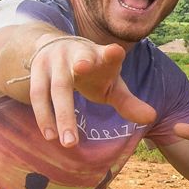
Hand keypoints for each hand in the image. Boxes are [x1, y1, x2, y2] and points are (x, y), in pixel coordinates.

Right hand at [30, 37, 155, 146]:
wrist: (57, 46)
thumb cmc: (93, 71)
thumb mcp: (111, 84)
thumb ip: (128, 102)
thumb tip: (151, 118)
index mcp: (101, 55)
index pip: (109, 53)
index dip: (111, 53)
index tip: (115, 51)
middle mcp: (77, 53)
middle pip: (76, 74)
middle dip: (72, 105)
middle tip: (75, 137)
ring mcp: (55, 59)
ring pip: (55, 88)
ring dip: (59, 116)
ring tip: (67, 143)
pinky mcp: (38, 68)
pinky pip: (38, 94)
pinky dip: (44, 116)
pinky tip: (51, 135)